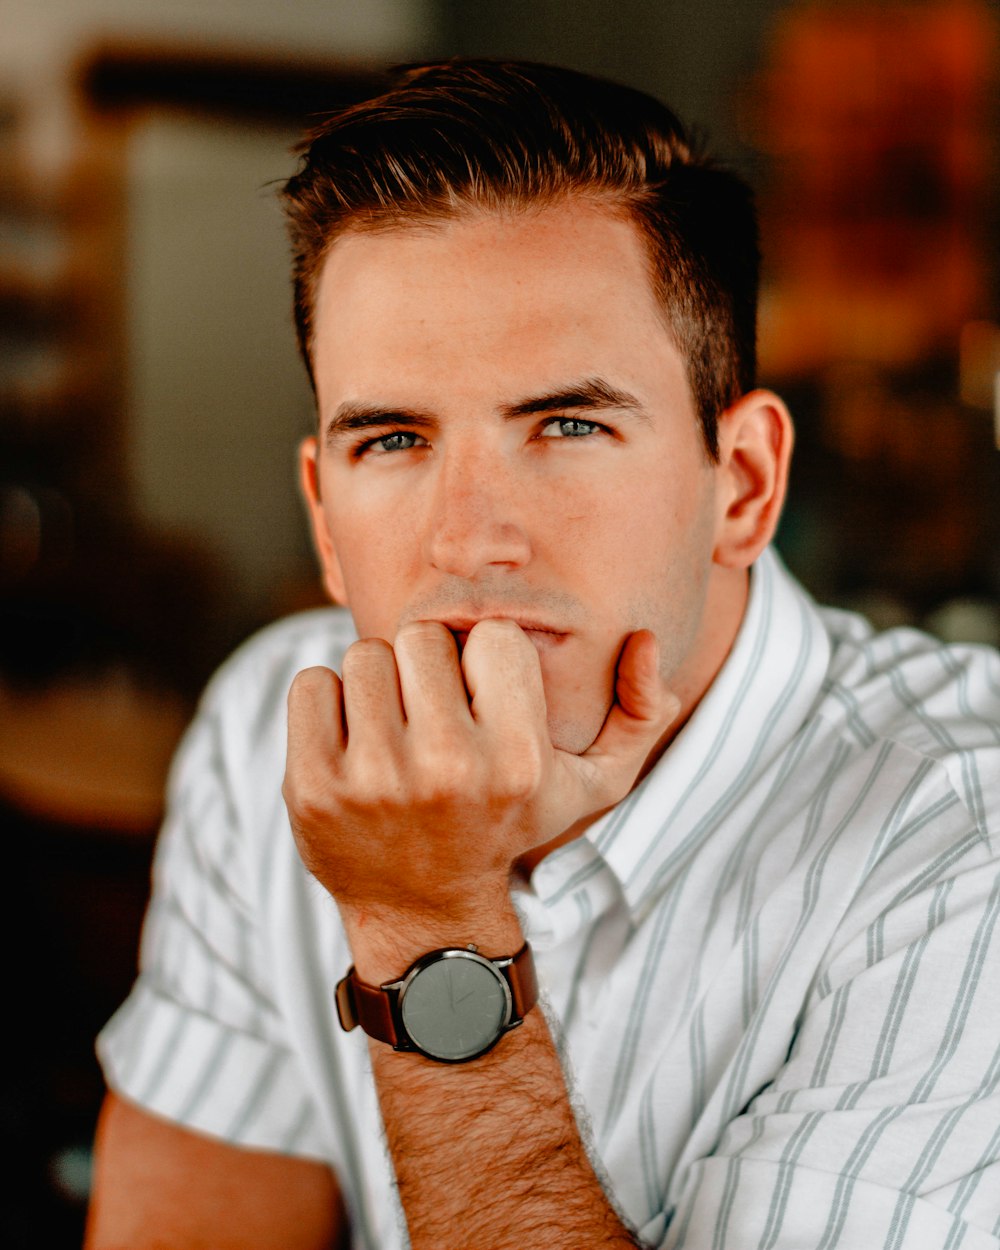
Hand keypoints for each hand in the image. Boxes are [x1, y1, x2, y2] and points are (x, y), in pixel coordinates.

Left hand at [283, 619, 678, 932]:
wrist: (425, 916)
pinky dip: (327, 706)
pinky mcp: (312, 788)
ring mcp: (374, 780)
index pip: (493, 636)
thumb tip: (646, 639)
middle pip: (422, 637)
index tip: (481, 708)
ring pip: (364, 656)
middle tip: (431, 721)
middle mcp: (449, 768)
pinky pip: (311, 684)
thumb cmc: (509, 828)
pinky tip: (352, 748)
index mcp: (519, 758)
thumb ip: (641, 716)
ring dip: (378, 687)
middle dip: (426, 671)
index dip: (484, 666)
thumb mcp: (590, 787)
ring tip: (393, 736)